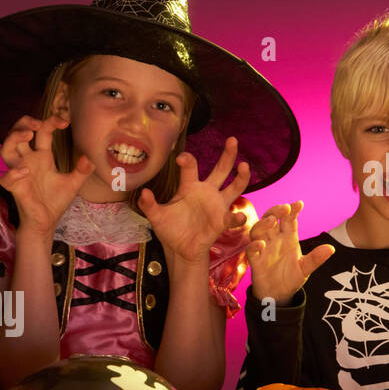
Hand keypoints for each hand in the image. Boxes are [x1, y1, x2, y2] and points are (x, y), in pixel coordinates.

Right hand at [0, 115, 94, 235]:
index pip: (42, 132)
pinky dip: (13, 173)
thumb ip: (82, 171)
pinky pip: (6, 178)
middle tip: (37, 124)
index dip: (51, 122)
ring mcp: (20, 173)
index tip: (65, 122)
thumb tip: (89, 160)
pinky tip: (25, 171)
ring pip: (6, 149)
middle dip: (24, 123)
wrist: (46, 223)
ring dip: (13, 138)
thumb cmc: (55, 201)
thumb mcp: (73, 184)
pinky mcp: (15, 188)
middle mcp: (28, 160)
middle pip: (17, 133)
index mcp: (42, 156)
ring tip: (28, 135)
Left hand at [138, 137, 250, 264]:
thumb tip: (144, 193)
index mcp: (189, 187)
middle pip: (221, 169)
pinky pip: (232, 218)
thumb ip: (149, 205)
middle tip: (232, 140)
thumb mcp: (156, 217)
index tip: (181, 158)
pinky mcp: (221, 222)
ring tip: (244, 166)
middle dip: (227, 155)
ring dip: (241, 177)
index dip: (187, 160)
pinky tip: (239, 216)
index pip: (190, 167)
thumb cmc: (170, 229)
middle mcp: (207, 192)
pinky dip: (237, 217)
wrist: (180, 249)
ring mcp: (216, 206)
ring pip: (234, 187)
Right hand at [245, 201, 333, 305]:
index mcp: (288, 238)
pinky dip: (254, 245)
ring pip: (258, 230)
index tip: (299, 204)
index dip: (293, 210)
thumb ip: (316, 258)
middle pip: (271, 218)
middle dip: (276, 211)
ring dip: (263, 224)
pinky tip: (260, 244)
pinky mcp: (255, 260)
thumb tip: (331, 248)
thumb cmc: (291, 278)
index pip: (289, 220)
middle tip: (285, 208)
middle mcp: (275, 239)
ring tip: (272, 221)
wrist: (278, 295)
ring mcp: (263, 248)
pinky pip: (251, 250)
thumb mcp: (306, 268)